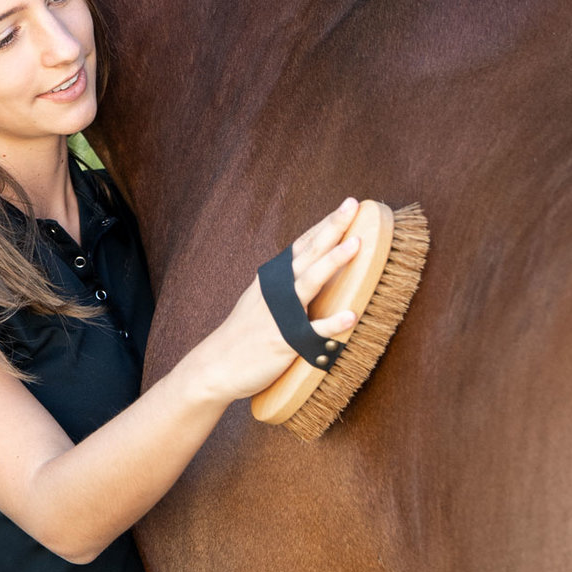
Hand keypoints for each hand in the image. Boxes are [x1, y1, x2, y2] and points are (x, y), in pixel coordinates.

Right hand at [200, 198, 362, 402]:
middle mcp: (276, 291)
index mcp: (272, 280)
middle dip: (331, 228)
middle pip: (308, 254)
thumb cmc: (242, 334)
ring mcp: (280, 315)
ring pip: (309, 282)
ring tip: (355, 245)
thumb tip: (306, 271)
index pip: (302, 245)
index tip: (346, 205)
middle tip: (352, 205)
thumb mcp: (259, 300)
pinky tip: (351, 316)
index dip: (324, 225)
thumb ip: (282, 285)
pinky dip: (331, 324)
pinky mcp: (284, 342)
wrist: (215, 366)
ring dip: (333, 262)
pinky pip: (312, 332)